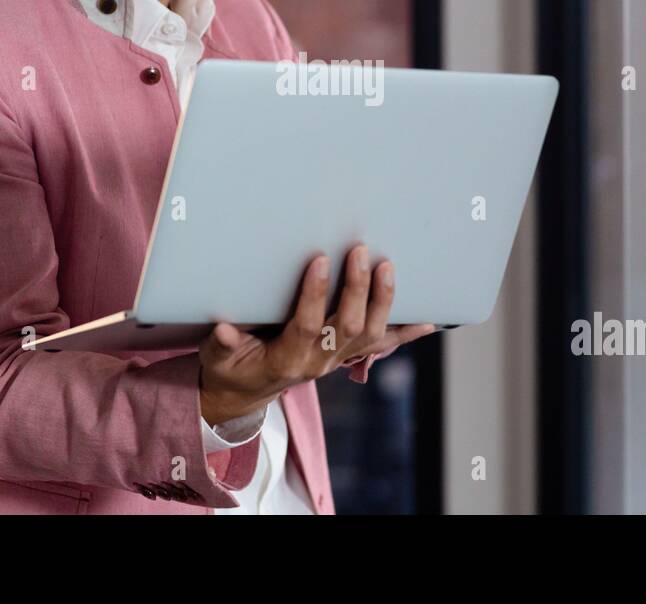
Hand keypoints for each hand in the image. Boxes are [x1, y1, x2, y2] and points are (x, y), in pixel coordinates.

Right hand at [198, 244, 436, 424]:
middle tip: (360, 250)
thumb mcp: (218, 360)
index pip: (308, 326)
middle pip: (349, 328)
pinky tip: (428, 320)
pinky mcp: (346, 356)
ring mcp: (336, 361)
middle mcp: (318, 363)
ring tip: (388, 266)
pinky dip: (406, 334)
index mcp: (287, 360)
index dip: (314, 294)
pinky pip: (382, 347)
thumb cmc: (231, 369)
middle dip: (358, 289)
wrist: (245, 394)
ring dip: (383, 301)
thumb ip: (222, 344)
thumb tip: (223, 329)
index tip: (319, 260)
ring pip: (371, 335)